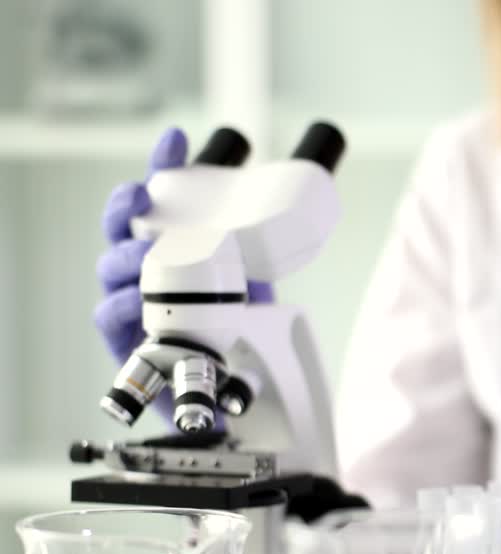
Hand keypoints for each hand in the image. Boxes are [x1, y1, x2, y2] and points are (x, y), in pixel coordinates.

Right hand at [93, 128, 272, 364]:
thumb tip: (307, 212)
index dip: (165, 164)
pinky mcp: (123, 336)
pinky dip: (122, 304)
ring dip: (127, 255)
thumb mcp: (256, 278)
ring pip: (112, 266)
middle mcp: (145, 263)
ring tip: (146, 252)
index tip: (177, 139)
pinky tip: (135, 298)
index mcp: (173, 242)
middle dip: (126, 203)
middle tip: (142, 194)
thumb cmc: (233, 326)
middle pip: (122, 224)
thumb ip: (264, 249)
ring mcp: (130, 296)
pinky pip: (109, 314)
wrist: (228, 384)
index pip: (162, 195)